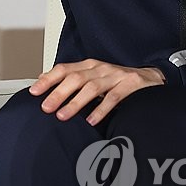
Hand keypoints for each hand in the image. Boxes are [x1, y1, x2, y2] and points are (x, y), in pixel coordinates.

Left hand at [29, 59, 164, 125]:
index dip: (48, 80)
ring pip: (92, 87)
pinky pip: (114, 97)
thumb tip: (42, 79)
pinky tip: (91, 120)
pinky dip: (101, 109)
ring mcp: (116, 75)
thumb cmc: (118, 81)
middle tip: (46, 108)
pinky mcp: (130, 85)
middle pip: (75, 78)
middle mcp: (100, 68)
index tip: (34, 92)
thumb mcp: (92, 76)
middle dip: (58, 93)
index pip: (63, 69)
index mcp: (89, 65)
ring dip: (76, 102)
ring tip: (63, 116)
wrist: (151, 79)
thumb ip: (70, 78)